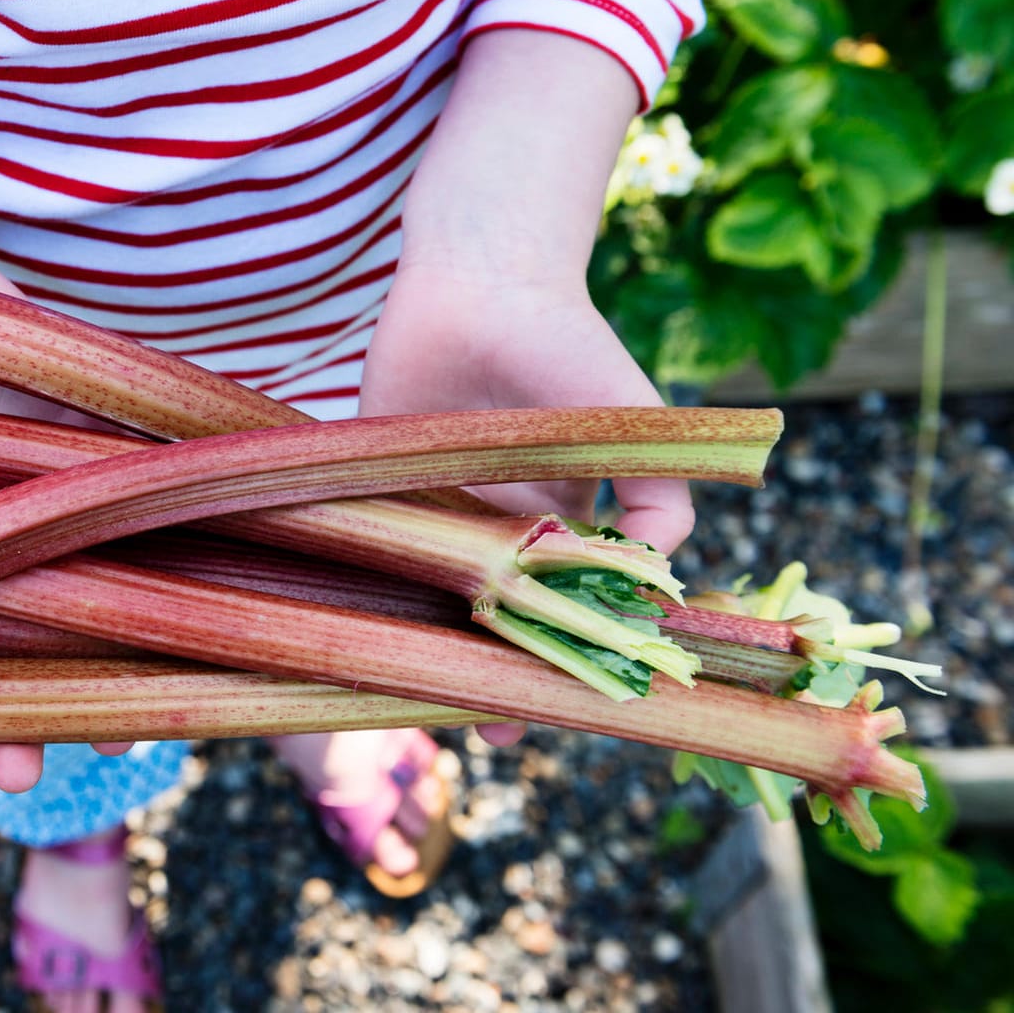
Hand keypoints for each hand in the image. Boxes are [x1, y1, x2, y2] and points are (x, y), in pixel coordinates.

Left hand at [361, 264, 692, 748]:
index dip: (565, 661)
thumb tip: (660, 580)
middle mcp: (492, 530)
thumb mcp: (632, 423)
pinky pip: (367, 547)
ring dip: (423, 649)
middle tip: (491, 737)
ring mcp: (430, 510)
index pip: (564, 612)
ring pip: (426, 597)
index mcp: (557, 524)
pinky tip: (354, 637)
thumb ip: (658, 497)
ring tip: (423, 704)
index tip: (561, 713)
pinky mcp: (370, 484)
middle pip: (491, 621)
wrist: (479, 278)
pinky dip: (361, 589)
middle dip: (491, 677)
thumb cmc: (565, 344)